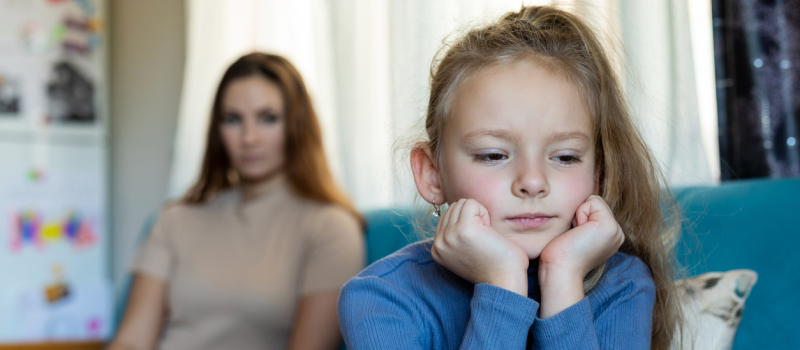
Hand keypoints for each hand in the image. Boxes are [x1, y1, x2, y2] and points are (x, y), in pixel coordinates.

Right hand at [431, 198, 529, 295]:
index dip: (466, 223)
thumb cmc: (494, 266)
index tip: (476, 242)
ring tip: (485, 235)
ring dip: (478, 215)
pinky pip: (472, 203)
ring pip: (462, 203)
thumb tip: (457, 208)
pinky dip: (484, 213)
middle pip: (453, 207)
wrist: (505, 282)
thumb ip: (455, 234)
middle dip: (472, 217)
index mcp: (437, 249)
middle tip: (483, 238)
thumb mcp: (464, 250)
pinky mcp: (463, 228)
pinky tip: (489, 231)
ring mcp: (449, 235)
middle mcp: (438, 243)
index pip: (447, 216)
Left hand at [537, 195, 624, 317]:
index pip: (594, 208)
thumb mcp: (578, 234)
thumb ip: (585, 222)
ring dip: (578, 215)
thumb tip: (580, 207)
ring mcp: (616, 230)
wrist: (559, 269)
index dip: (579, 217)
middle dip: (579, 214)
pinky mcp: (609, 226)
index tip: (575, 237)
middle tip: (575, 236)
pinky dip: (579, 213)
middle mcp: (617, 233)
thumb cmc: (560, 254)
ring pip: (593, 201)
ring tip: (576, 235)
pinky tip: (577, 232)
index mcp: (611, 236)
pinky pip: (592, 201)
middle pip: (594, 203)